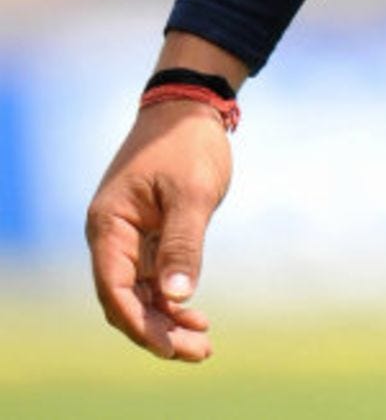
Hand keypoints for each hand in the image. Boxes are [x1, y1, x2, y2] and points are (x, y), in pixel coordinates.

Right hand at [85, 101, 231, 360]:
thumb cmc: (188, 143)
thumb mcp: (191, 192)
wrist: (191, 105)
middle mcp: (111, 235)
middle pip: (125, 298)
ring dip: (166, 319)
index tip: (172, 347)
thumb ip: (183, 245)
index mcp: (109, 225)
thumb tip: (175, 299)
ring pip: (139, 292)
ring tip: (202, 344)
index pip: (115, 289)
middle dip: (158, 330)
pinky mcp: (146, 233)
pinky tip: (195, 315)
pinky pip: (151, 277)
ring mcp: (127, 236)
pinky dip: (170, 298)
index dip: (140, 323)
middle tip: (199, 352)